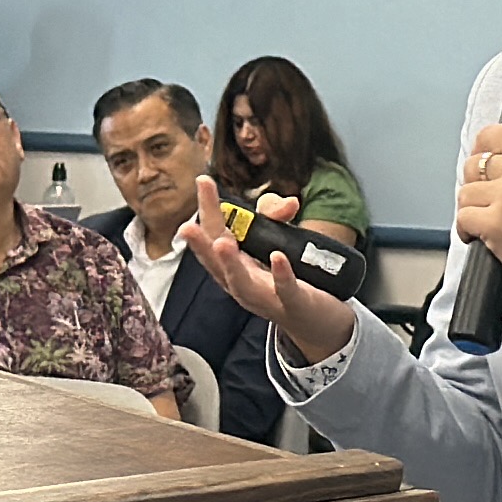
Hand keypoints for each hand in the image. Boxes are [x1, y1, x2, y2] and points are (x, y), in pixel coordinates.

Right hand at [179, 178, 353, 364]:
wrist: (314, 321)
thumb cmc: (286, 279)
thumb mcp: (277, 241)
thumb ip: (276, 216)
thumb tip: (288, 203)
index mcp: (234, 265)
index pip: (215, 234)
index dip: (208, 209)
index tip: (203, 180)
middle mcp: (241, 283)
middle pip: (216, 264)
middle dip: (201, 245)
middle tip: (187, 226)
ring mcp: (265, 298)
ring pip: (241, 284)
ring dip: (230, 264)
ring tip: (222, 243)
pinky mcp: (293, 304)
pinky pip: (284, 290)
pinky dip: (280, 275)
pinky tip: (277, 257)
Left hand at [455, 125, 501, 278]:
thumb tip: (484, 155)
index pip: (489, 136)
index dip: (482, 155)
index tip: (485, 172)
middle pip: (472, 166)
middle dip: (479, 187)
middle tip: (498, 204)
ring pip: (465, 194)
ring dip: (475, 211)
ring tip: (498, 222)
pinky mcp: (495, 222)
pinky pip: (463, 218)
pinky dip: (468, 231)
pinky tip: (487, 237)